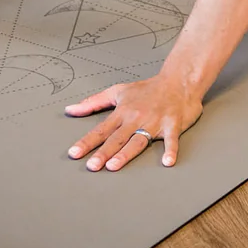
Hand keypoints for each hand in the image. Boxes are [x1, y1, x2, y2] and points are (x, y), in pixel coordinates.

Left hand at [64, 75, 202, 170]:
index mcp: (123, 111)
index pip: (101, 129)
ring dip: (126, 153)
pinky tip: (167, 162)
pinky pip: (171, 139)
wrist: (178, 81)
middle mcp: (136, 118)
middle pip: (117, 138)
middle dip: (103, 152)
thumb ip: (93, 102)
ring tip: (113, 166)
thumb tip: (70, 110)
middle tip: (91, 166)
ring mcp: (154, 121)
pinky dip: (170, 150)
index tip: (74, 153)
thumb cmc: (147, 89)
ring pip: (138, 140)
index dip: (87, 141)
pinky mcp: (173, 124)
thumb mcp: (118, 91)